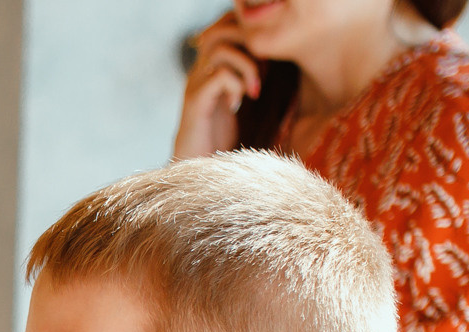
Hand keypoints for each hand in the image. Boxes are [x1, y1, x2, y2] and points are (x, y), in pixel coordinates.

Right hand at [174, 12, 258, 158]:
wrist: (194, 168)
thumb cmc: (219, 137)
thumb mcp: (238, 100)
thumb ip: (249, 77)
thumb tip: (274, 59)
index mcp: (209, 66)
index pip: (224, 26)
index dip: (247, 31)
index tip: (265, 58)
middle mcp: (199, 70)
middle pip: (221, 29)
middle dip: (251, 45)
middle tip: (263, 71)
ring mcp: (194, 84)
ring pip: (222, 49)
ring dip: (247, 66)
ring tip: (254, 90)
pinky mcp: (195, 102)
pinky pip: (220, 76)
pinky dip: (236, 86)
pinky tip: (237, 105)